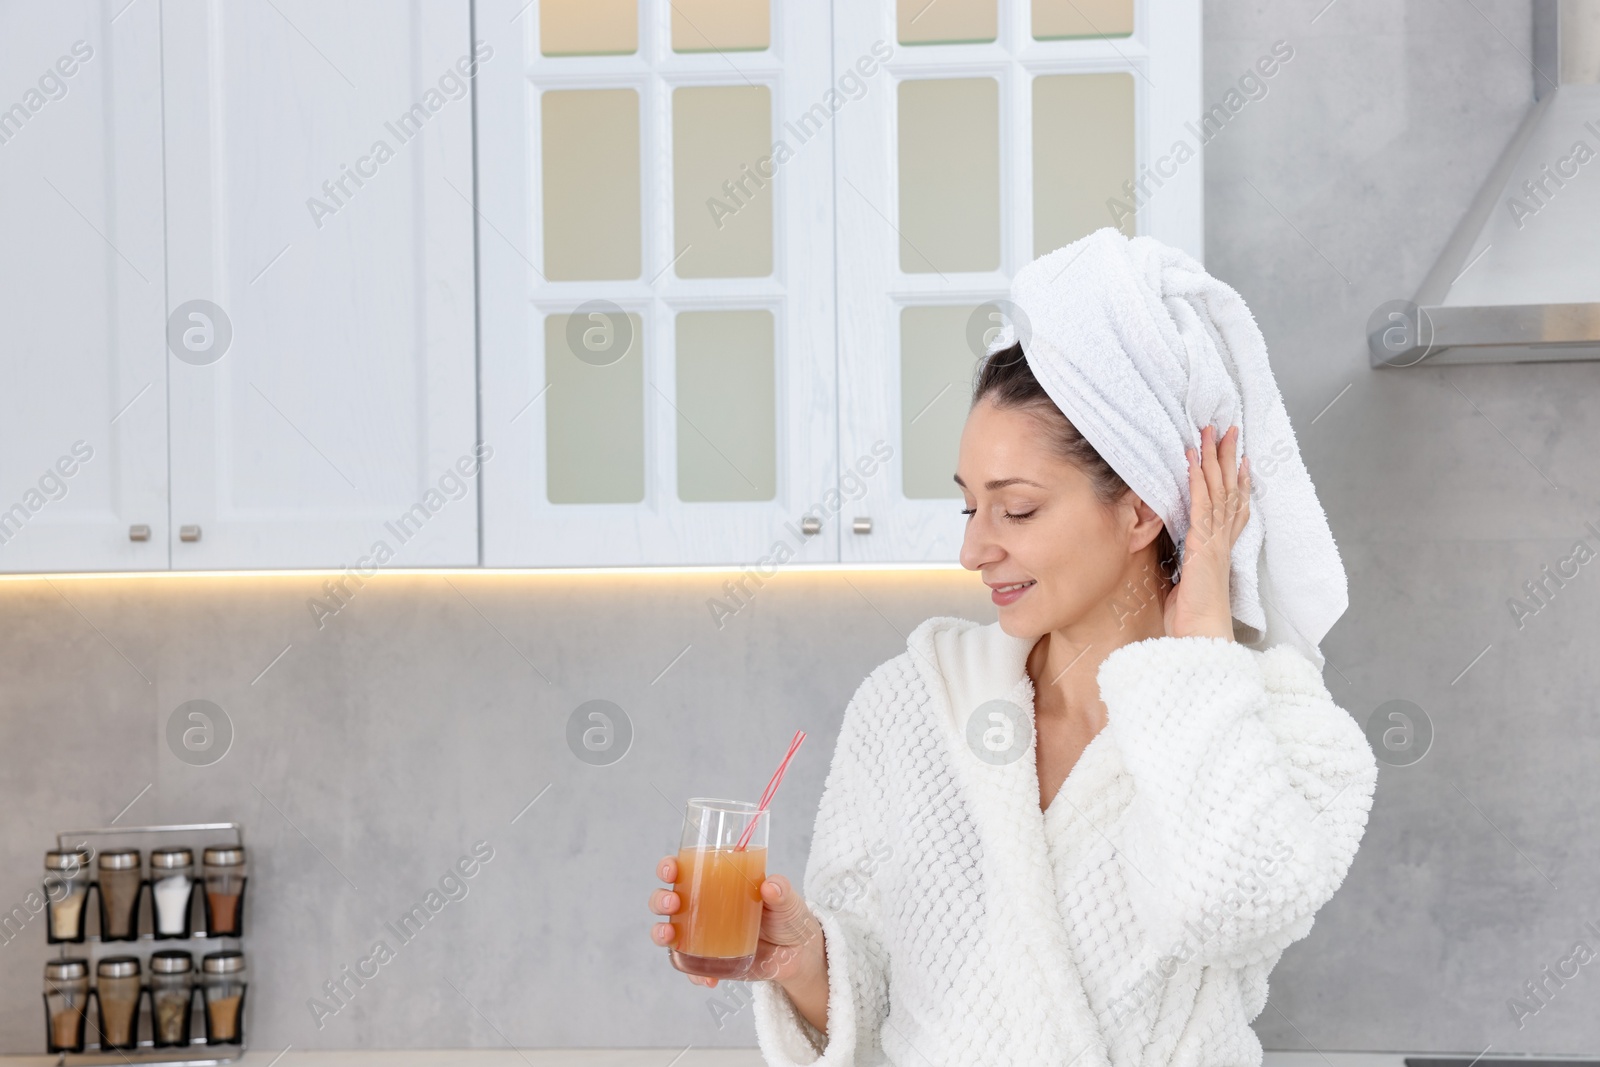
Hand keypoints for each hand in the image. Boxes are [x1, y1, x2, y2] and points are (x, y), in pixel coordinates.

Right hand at [649, 855, 826, 988]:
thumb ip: (781, 891)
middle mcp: (704, 907)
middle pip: (668, 900)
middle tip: (672, 903)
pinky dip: (693, 973)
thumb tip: (770, 885)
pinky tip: (707, 978)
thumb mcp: (787, 900)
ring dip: (662, 934)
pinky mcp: (711, 961)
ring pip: (670, 932)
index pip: (684, 869)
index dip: (669, 867)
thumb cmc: (789, 917)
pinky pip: (691, 968)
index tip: (671, 869)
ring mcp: (704, 936)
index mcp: (717, 883)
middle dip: (660, 900)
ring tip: (670, 937)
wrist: (799, 954)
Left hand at [1163, 424, 1250, 640]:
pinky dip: (1197, 480)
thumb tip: (1183, 563)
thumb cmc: (1194, 620)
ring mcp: (1215, 541)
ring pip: (1218, 490)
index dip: (1236, 481)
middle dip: (1228, 458)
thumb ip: (1189, 568)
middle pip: (1229, 490)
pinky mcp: (1204, 544)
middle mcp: (1222, 541)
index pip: (1232, 508)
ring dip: (1213, 459)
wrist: (1202, 637)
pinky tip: (1192, 460)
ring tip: (1211, 432)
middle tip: (1228, 430)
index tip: (1238, 459)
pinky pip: (1201, 505)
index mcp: (1220, 550)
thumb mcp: (1189, 586)